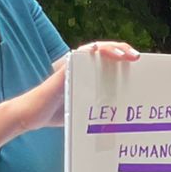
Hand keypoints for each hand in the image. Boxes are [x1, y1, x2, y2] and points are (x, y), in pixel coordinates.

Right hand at [18, 42, 137, 129]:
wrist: (31, 117)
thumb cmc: (56, 114)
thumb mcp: (85, 111)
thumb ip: (98, 109)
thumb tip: (121, 122)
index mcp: (88, 75)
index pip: (109, 61)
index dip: (123, 59)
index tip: (139, 64)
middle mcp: (81, 68)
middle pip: (105, 52)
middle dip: (123, 51)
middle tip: (138, 58)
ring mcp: (72, 66)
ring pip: (95, 50)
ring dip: (111, 48)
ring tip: (126, 54)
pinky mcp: (64, 69)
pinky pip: (78, 56)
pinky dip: (91, 52)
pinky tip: (100, 52)